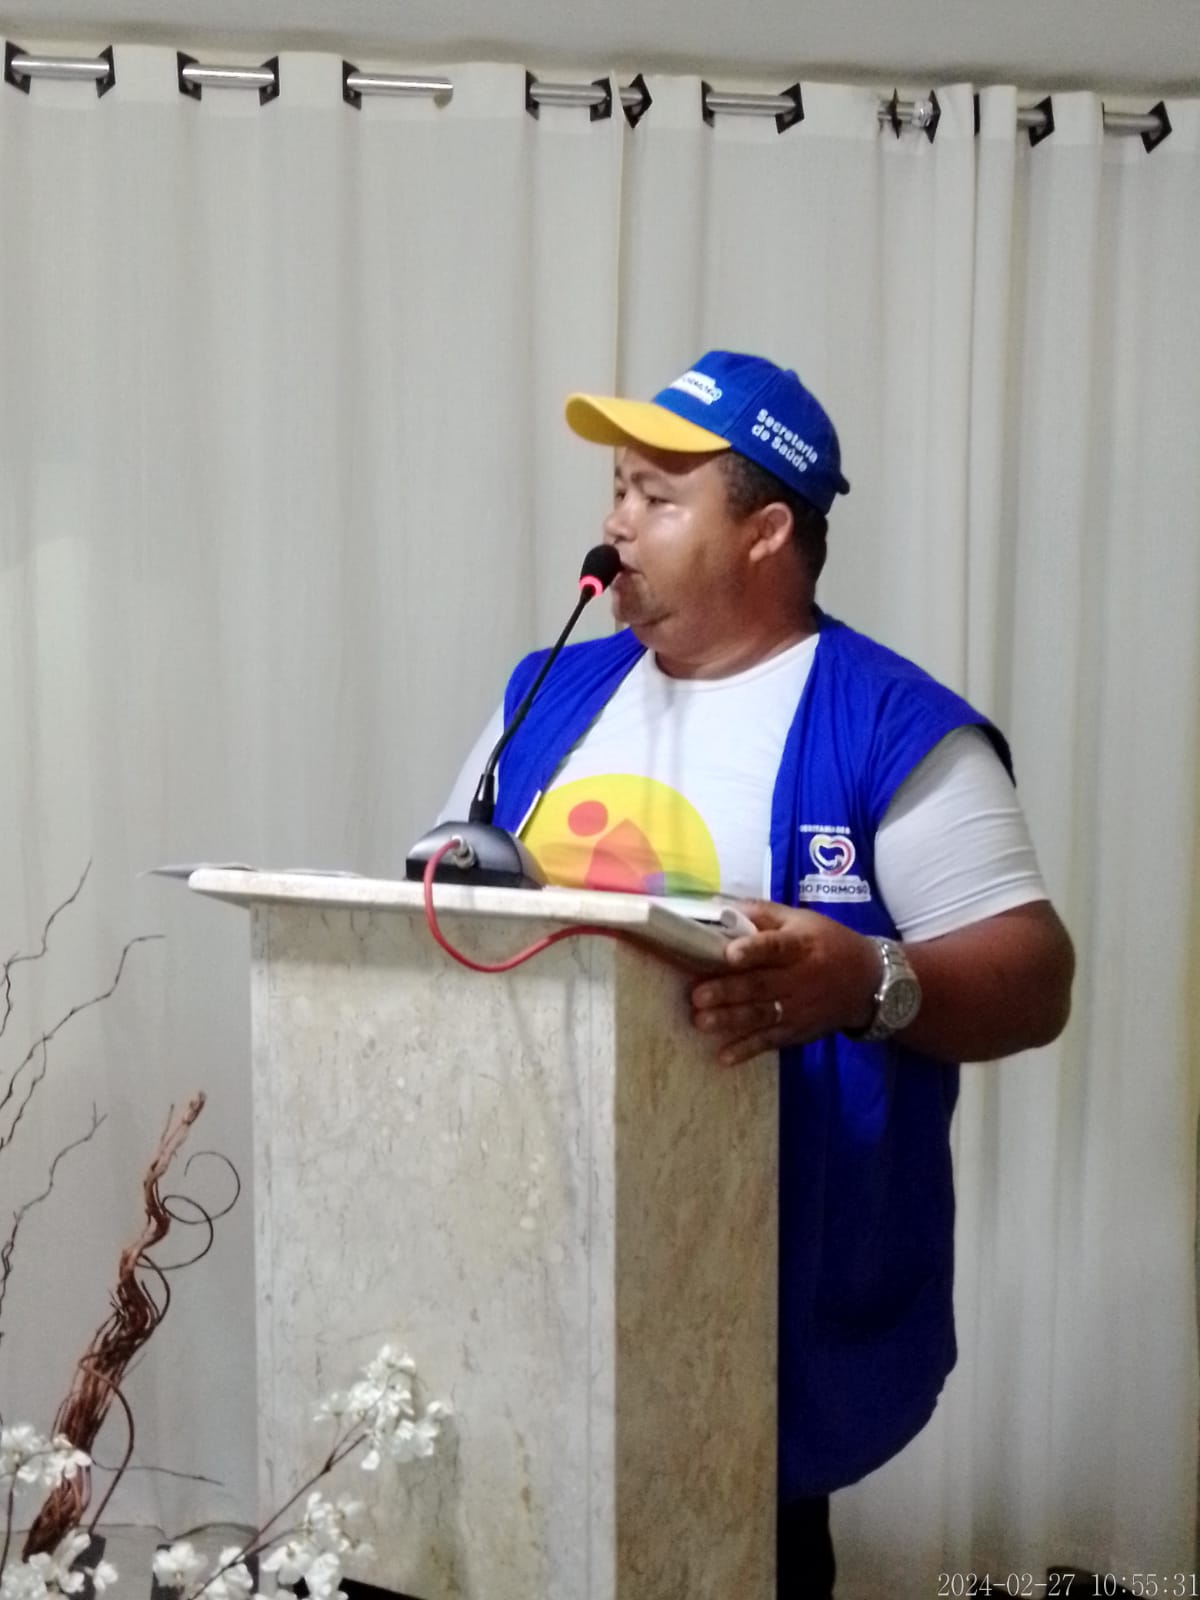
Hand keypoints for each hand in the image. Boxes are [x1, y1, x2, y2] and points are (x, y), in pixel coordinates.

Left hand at [690, 903, 880, 1065]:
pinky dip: (747, 1050)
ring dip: (731, 1020)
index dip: (753, 951)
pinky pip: (771, 1042)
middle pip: (761, 985)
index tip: (729, 954)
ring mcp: (799, 1008)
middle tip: (698, 996)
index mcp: (800, 946)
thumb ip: (762, 914)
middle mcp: (800, 978)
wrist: (869, 982)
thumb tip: (721, 907)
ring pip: (762, 1015)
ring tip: (701, 1022)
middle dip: (728, 991)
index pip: (775, 947)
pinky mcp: (798, 1031)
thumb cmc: (828, 943)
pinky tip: (723, 1056)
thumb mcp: (801, 920)